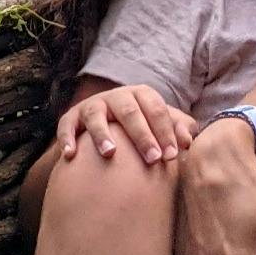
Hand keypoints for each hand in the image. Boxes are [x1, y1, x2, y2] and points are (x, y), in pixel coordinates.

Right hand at [55, 83, 195, 165]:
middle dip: (142, 136)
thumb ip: (179, 129)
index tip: (171, 156)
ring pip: (96, 116)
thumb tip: (188, 142)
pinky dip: (67, 138)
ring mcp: (93, 106)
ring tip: (110, 153)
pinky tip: (71, 155)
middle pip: (130, 113)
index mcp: (142, 95)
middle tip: (152, 159)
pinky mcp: (71, 117)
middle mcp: (117, 97)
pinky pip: (67, 126)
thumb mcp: (161, 125)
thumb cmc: (142, 127)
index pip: (156, 110)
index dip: (165, 132)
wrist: (106, 125)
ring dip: (102, 134)